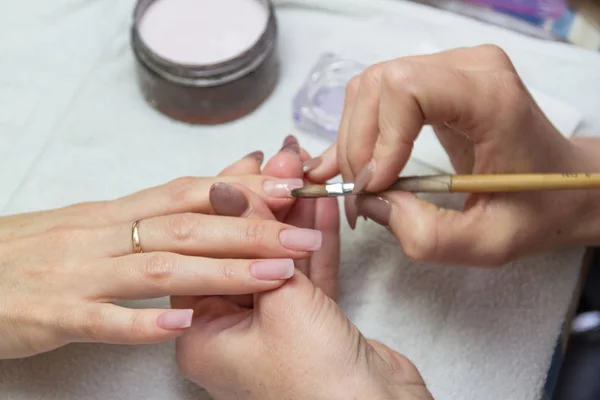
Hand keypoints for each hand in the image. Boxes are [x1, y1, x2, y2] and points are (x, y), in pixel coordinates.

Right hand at [0, 167, 322, 358]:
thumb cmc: (46, 247)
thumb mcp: (105, 219)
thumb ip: (163, 206)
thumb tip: (225, 179)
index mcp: (120, 212)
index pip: (192, 192)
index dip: (245, 188)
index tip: (293, 184)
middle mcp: (104, 235)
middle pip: (189, 227)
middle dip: (253, 231)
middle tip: (304, 238)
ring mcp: (80, 274)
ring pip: (159, 267)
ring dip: (221, 271)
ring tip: (275, 277)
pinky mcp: (53, 313)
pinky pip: (100, 318)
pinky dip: (143, 320)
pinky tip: (184, 323)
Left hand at [175, 145, 430, 399]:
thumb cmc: (315, 383)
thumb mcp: (279, 301)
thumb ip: (255, 239)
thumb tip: (230, 188)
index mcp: (201, 334)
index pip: (205, 251)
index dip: (229, 203)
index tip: (251, 166)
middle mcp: (231, 330)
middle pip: (243, 250)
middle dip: (266, 202)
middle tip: (283, 161)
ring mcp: (272, 327)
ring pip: (280, 258)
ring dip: (294, 215)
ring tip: (305, 170)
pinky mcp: (311, 325)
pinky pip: (308, 274)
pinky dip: (316, 239)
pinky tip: (321, 204)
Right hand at [306, 45, 599, 265]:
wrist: (561, 183)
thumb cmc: (535, 209)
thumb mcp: (488, 243)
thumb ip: (428, 235)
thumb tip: (371, 202)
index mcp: (491, 97)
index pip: (408, 90)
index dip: (381, 139)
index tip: (378, 187)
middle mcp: (468, 67)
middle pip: (378, 87)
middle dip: (359, 147)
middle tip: (363, 197)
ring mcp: (449, 67)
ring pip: (369, 90)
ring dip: (354, 142)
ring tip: (362, 187)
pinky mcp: (433, 79)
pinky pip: (377, 95)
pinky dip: (356, 132)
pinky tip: (341, 165)